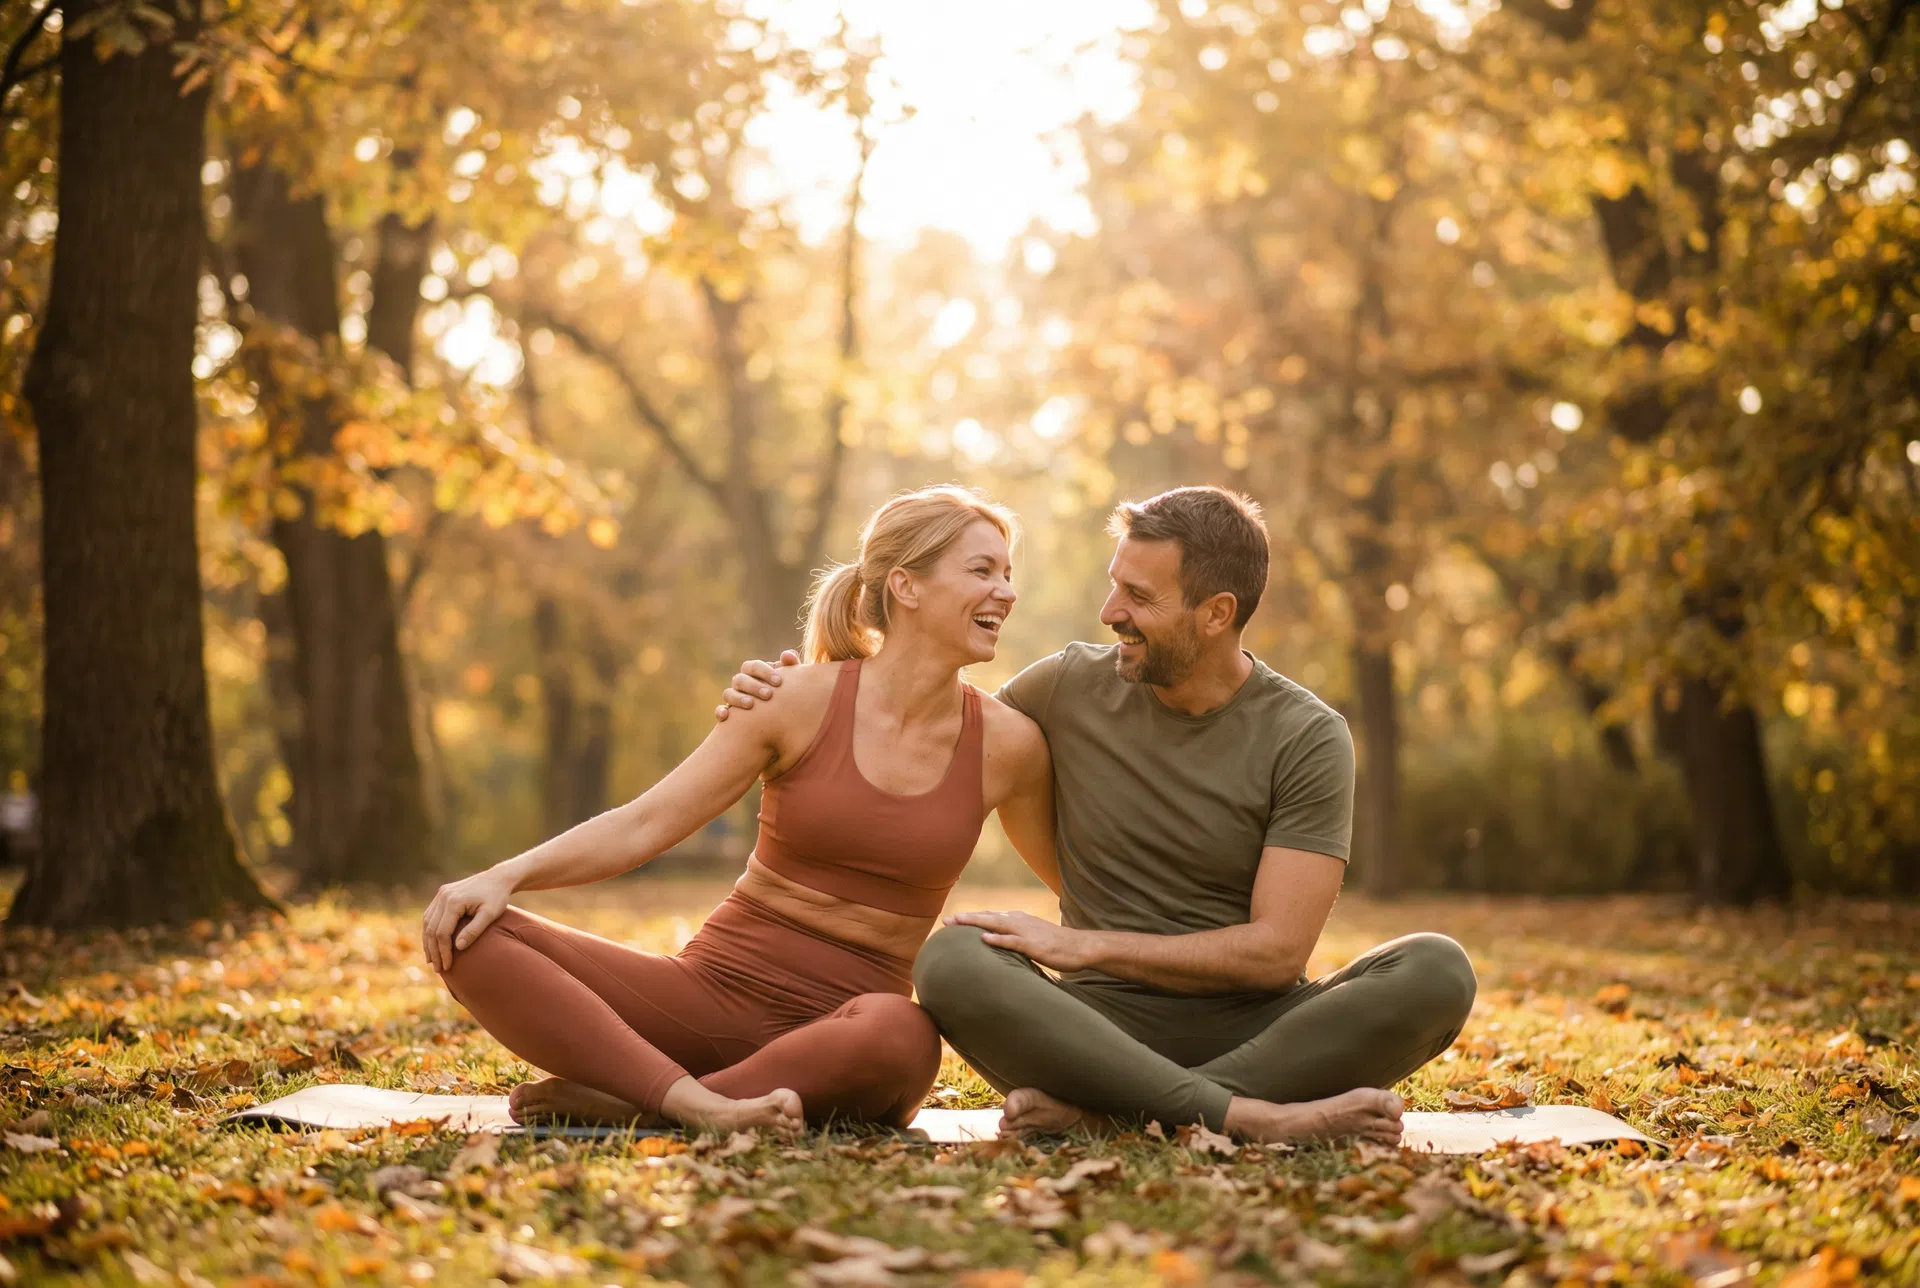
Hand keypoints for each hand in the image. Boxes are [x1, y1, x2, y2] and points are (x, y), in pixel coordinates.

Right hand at [421, 869, 515, 972]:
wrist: (498, 878)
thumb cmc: (497, 898)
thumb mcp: (490, 915)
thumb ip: (474, 930)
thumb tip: (457, 947)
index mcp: (454, 901)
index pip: (443, 932)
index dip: (443, 952)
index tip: (448, 966)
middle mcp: (443, 896)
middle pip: (432, 929)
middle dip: (434, 951)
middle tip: (438, 969)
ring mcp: (441, 894)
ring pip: (427, 922)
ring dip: (428, 943)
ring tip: (432, 961)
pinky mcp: (442, 894)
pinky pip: (431, 915)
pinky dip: (430, 931)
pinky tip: (432, 944)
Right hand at [714, 649, 801, 721]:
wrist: (783, 714)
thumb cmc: (786, 692)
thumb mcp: (791, 679)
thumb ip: (790, 665)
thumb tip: (787, 656)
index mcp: (753, 673)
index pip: (753, 666)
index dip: (764, 671)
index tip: (779, 681)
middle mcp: (741, 684)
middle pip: (740, 679)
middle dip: (753, 686)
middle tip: (768, 695)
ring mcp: (733, 698)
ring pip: (728, 693)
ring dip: (738, 698)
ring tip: (751, 704)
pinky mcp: (729, 714)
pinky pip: (720, 711)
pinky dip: (720, 711)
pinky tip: (726, 716)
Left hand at [947, 910, 1094, 971]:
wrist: (1080, 947)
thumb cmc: (1056, 945)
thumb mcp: (1032, 938)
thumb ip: (1015, 938)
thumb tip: (1000, 944)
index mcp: (1019, 920)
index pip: (990, 917)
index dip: (971, 918)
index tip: (953, 920)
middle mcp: (1020, 922)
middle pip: (988, 917)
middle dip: (967, 918)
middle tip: (946, 920)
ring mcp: (1026, 932)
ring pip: (996, 924)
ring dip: (976, 923)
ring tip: (957, 923)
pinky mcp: (1033, 945)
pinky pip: (1012, 941)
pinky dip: (997, 939)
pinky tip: (984, 939)